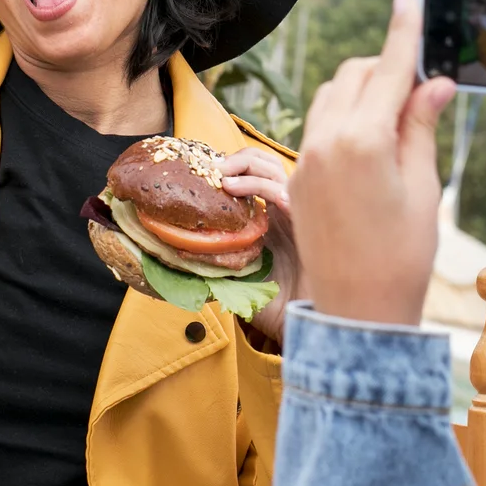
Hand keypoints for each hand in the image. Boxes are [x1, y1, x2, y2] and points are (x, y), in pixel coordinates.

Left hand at [221, 147, 296, 346]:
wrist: (305, 326)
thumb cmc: (276, 308)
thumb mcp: (236, 281)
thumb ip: (215, 265)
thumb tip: (179, 253)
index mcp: (270, 220)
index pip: (255, 176)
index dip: (232, 169)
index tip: (204, 175)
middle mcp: (285, 212)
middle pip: (267, 164)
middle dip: (239, 160)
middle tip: (213, 170)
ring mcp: (297, 214)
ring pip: (275, 169)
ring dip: (245, 166)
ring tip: (221, 177)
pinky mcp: (306, 222)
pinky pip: (282, 191)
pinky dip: (257, 186)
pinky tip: (235, 190)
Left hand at [292, 0, 455, 325]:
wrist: (359, 312)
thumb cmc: (403, 256)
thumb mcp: (423, 186)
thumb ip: (421, 126)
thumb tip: (435, 82)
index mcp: (362, 141)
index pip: (387, 70)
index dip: (402, 33)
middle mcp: (325, 142)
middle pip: (355, 75)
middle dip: (386, 66)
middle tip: (423, 83)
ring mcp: (305, 158)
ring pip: (332, 95)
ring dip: (362, 89)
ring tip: (399, 113)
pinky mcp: (298, 176)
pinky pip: (319, 124)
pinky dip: (345, 114)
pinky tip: (372, 136)